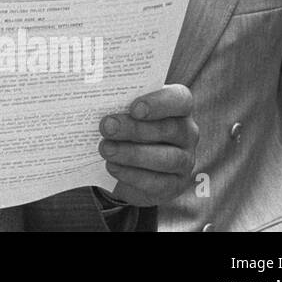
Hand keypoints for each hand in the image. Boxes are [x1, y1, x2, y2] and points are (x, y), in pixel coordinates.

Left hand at [98, 84, 197, 206]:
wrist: (129, 163)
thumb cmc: (126, 125)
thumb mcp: (124, 110)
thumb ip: (118, 103)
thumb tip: (94, 97)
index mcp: (178, 107)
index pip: (180, 99)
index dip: (159, 103)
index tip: (134, 108)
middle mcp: (187, 132)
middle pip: (168, 129)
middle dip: (134, 128)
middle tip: (106, 126)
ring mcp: (185, 160)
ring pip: (166, 158)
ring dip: (132, 153)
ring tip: (105, 148)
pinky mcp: (174, 184)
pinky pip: (157, 182)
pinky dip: (132, 174)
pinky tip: (112, 166)